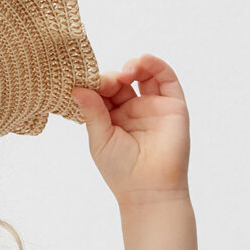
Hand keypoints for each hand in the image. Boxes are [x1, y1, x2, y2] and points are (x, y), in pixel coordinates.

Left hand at [70, 55, 190, 206]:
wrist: (149, 188)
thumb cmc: (121, 170)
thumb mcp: (99, 139)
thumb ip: (92, 112)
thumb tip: (77, 89)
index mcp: (112, 120)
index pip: (103, 93)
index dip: (96, 85)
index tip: (87, 83)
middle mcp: (132, 111)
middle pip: (122, 82)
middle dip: (112, 77)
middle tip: (105, 82)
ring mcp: (152, 106)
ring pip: (144, 75)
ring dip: (133, 66)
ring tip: (124, 72)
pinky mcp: (172, 105)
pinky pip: (165, 78)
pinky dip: (155, 65)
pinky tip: (141, 61)